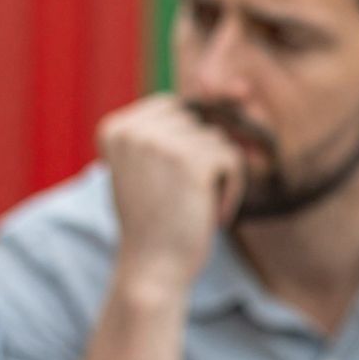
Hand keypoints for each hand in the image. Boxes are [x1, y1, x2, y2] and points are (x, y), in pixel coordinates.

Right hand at [98, 94, 246, 286]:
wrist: (153, 271)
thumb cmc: (159, 222)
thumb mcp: (158, 166)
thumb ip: (185, 125)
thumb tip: (243, 88)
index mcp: (115, 127)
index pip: (174, 110)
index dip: (186, 146)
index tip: (170, 185)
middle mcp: (133, 129)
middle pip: (197, 121)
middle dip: (202, 161)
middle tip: (182, 200)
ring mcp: (161, 142)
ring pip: (217, 139)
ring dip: (217, 177)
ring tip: (193, 207)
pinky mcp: (191, 160)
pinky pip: (232, 158)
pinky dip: (232, 189)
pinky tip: (213, 215)